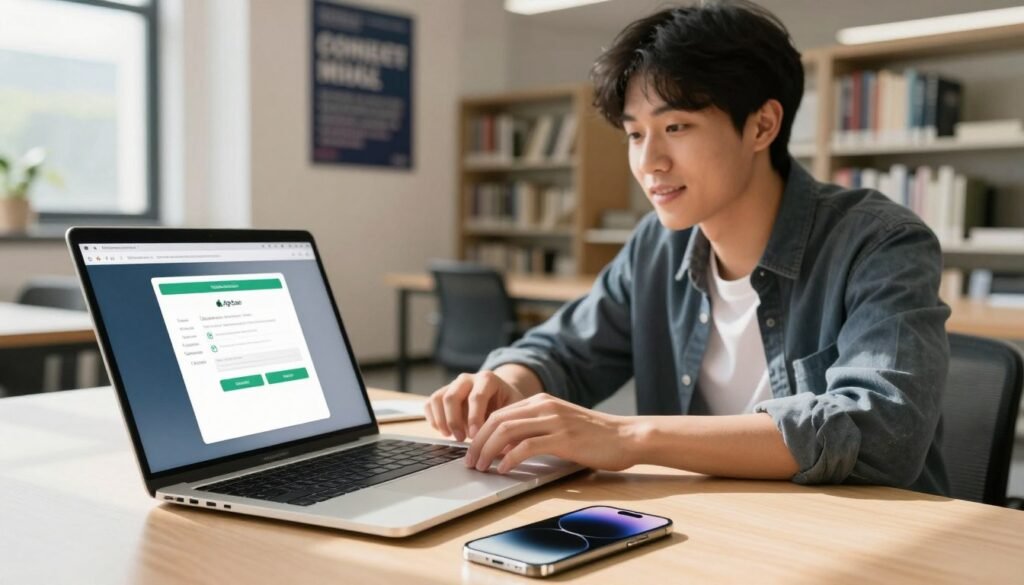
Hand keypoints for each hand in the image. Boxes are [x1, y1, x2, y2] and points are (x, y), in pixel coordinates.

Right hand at [424, 370, 528, 441]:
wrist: (500, 393)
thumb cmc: (508, 403)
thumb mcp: (515, 409)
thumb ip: (510, 422)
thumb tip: (505, 447)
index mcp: (487, 379)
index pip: (476, 397)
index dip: (474, 418)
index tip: (475, 436)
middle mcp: (467, 379)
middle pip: (452, 396)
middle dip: (454, 421)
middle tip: (461, 439)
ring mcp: (452, 385)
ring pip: (438, 399)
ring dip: (442, 421)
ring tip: (451, 436)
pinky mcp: (442, 393)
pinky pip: (430, 403)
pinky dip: (433, 419)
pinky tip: (444, 431)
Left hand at [465, 393, 635, 473]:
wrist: (627, 436)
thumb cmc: (596, 436)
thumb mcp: (561, 426)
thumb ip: (536, 431)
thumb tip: (507, 448)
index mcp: (542, 402)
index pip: (499, 413)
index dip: (480, 432)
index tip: (472, 450)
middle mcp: (545, 407)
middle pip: (497, 420)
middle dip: (477, 442)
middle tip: (470, 461)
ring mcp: (554, 421)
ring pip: (506, 431)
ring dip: (488, 450)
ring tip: (481, 467)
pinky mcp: (563, 438)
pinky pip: (526, 446)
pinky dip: (509, 459)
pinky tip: (504, 469)